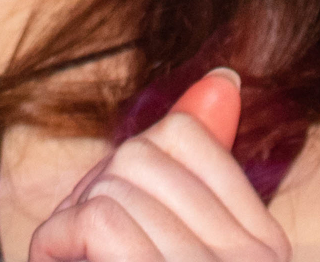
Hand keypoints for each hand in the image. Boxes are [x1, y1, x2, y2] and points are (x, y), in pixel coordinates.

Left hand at [28, 69, 288, 261]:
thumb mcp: (173, 238)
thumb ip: (198, 169)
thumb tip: (223, 76)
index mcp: (263, 245)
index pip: (185, 137)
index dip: (123, 172)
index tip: (111, 231)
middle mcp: (255, 258)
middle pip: (143, 153)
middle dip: (94, 195)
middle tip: (89, 251)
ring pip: (117, 184)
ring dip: (71, 226)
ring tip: (82, 261)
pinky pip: (98, 218)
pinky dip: (57, 241)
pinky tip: (63, 259)